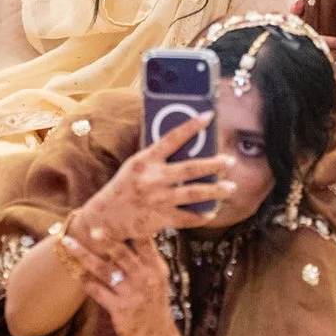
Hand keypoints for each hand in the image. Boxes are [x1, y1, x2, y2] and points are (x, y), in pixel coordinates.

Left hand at [59, 229, 178, 335]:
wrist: (157, 335)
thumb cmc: (154, 300)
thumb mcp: (158, 277)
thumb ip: (146, 256)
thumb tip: (133, 228)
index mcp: (155, 267)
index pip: (143, 241)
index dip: (129, 226)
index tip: (113, 211)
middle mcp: (145, 278)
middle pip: (122, 253)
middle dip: (106, 240)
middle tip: (91, 227)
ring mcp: (132, 294)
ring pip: (104, 270)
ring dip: (84, 256)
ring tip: (68, 243)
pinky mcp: (119, 309)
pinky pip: (97, 291)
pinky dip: (84, 280)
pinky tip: (73, 271)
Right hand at [70, 112, 234, 243]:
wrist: (104, 217)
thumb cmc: (123, 188)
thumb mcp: (135, 166)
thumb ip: (156, 158)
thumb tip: (185, 148)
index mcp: (145, 160)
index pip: (171, 139)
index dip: (190, 126)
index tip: (208, 116)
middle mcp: (153, 178)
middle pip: (190, 169)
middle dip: (213, 164)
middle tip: (230, 161)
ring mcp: (158, 199)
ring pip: (193, 194)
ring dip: (215, 191)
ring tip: (231, 187)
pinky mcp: (160, 219)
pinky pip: (187, 218)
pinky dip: (201, 216)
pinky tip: (211, 212)